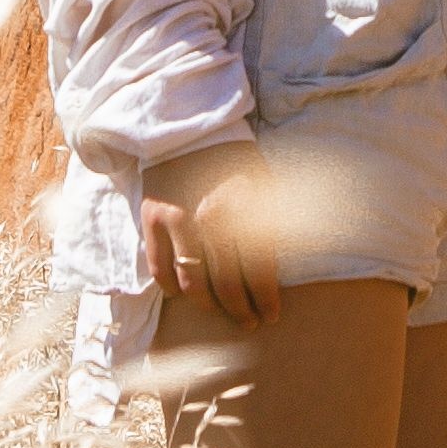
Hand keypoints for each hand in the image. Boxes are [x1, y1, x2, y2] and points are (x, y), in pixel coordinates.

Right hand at [141, 138, 280, 322]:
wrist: (184, 125)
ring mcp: (178, 221)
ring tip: (220, 313)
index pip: (259, 270)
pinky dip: (172, 288)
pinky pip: (160, 269)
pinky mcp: (152, 219)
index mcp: (244, 209)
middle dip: (241, 309)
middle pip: (227, 284)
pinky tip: (183, 295)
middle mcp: (210, 220)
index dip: (265, 299)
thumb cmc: (231, 156)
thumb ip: (275, 218)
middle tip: (248, 322)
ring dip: (209, 306)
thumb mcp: (264, 180)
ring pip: (193, 283)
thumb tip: (294, 253)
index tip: (270, 315)